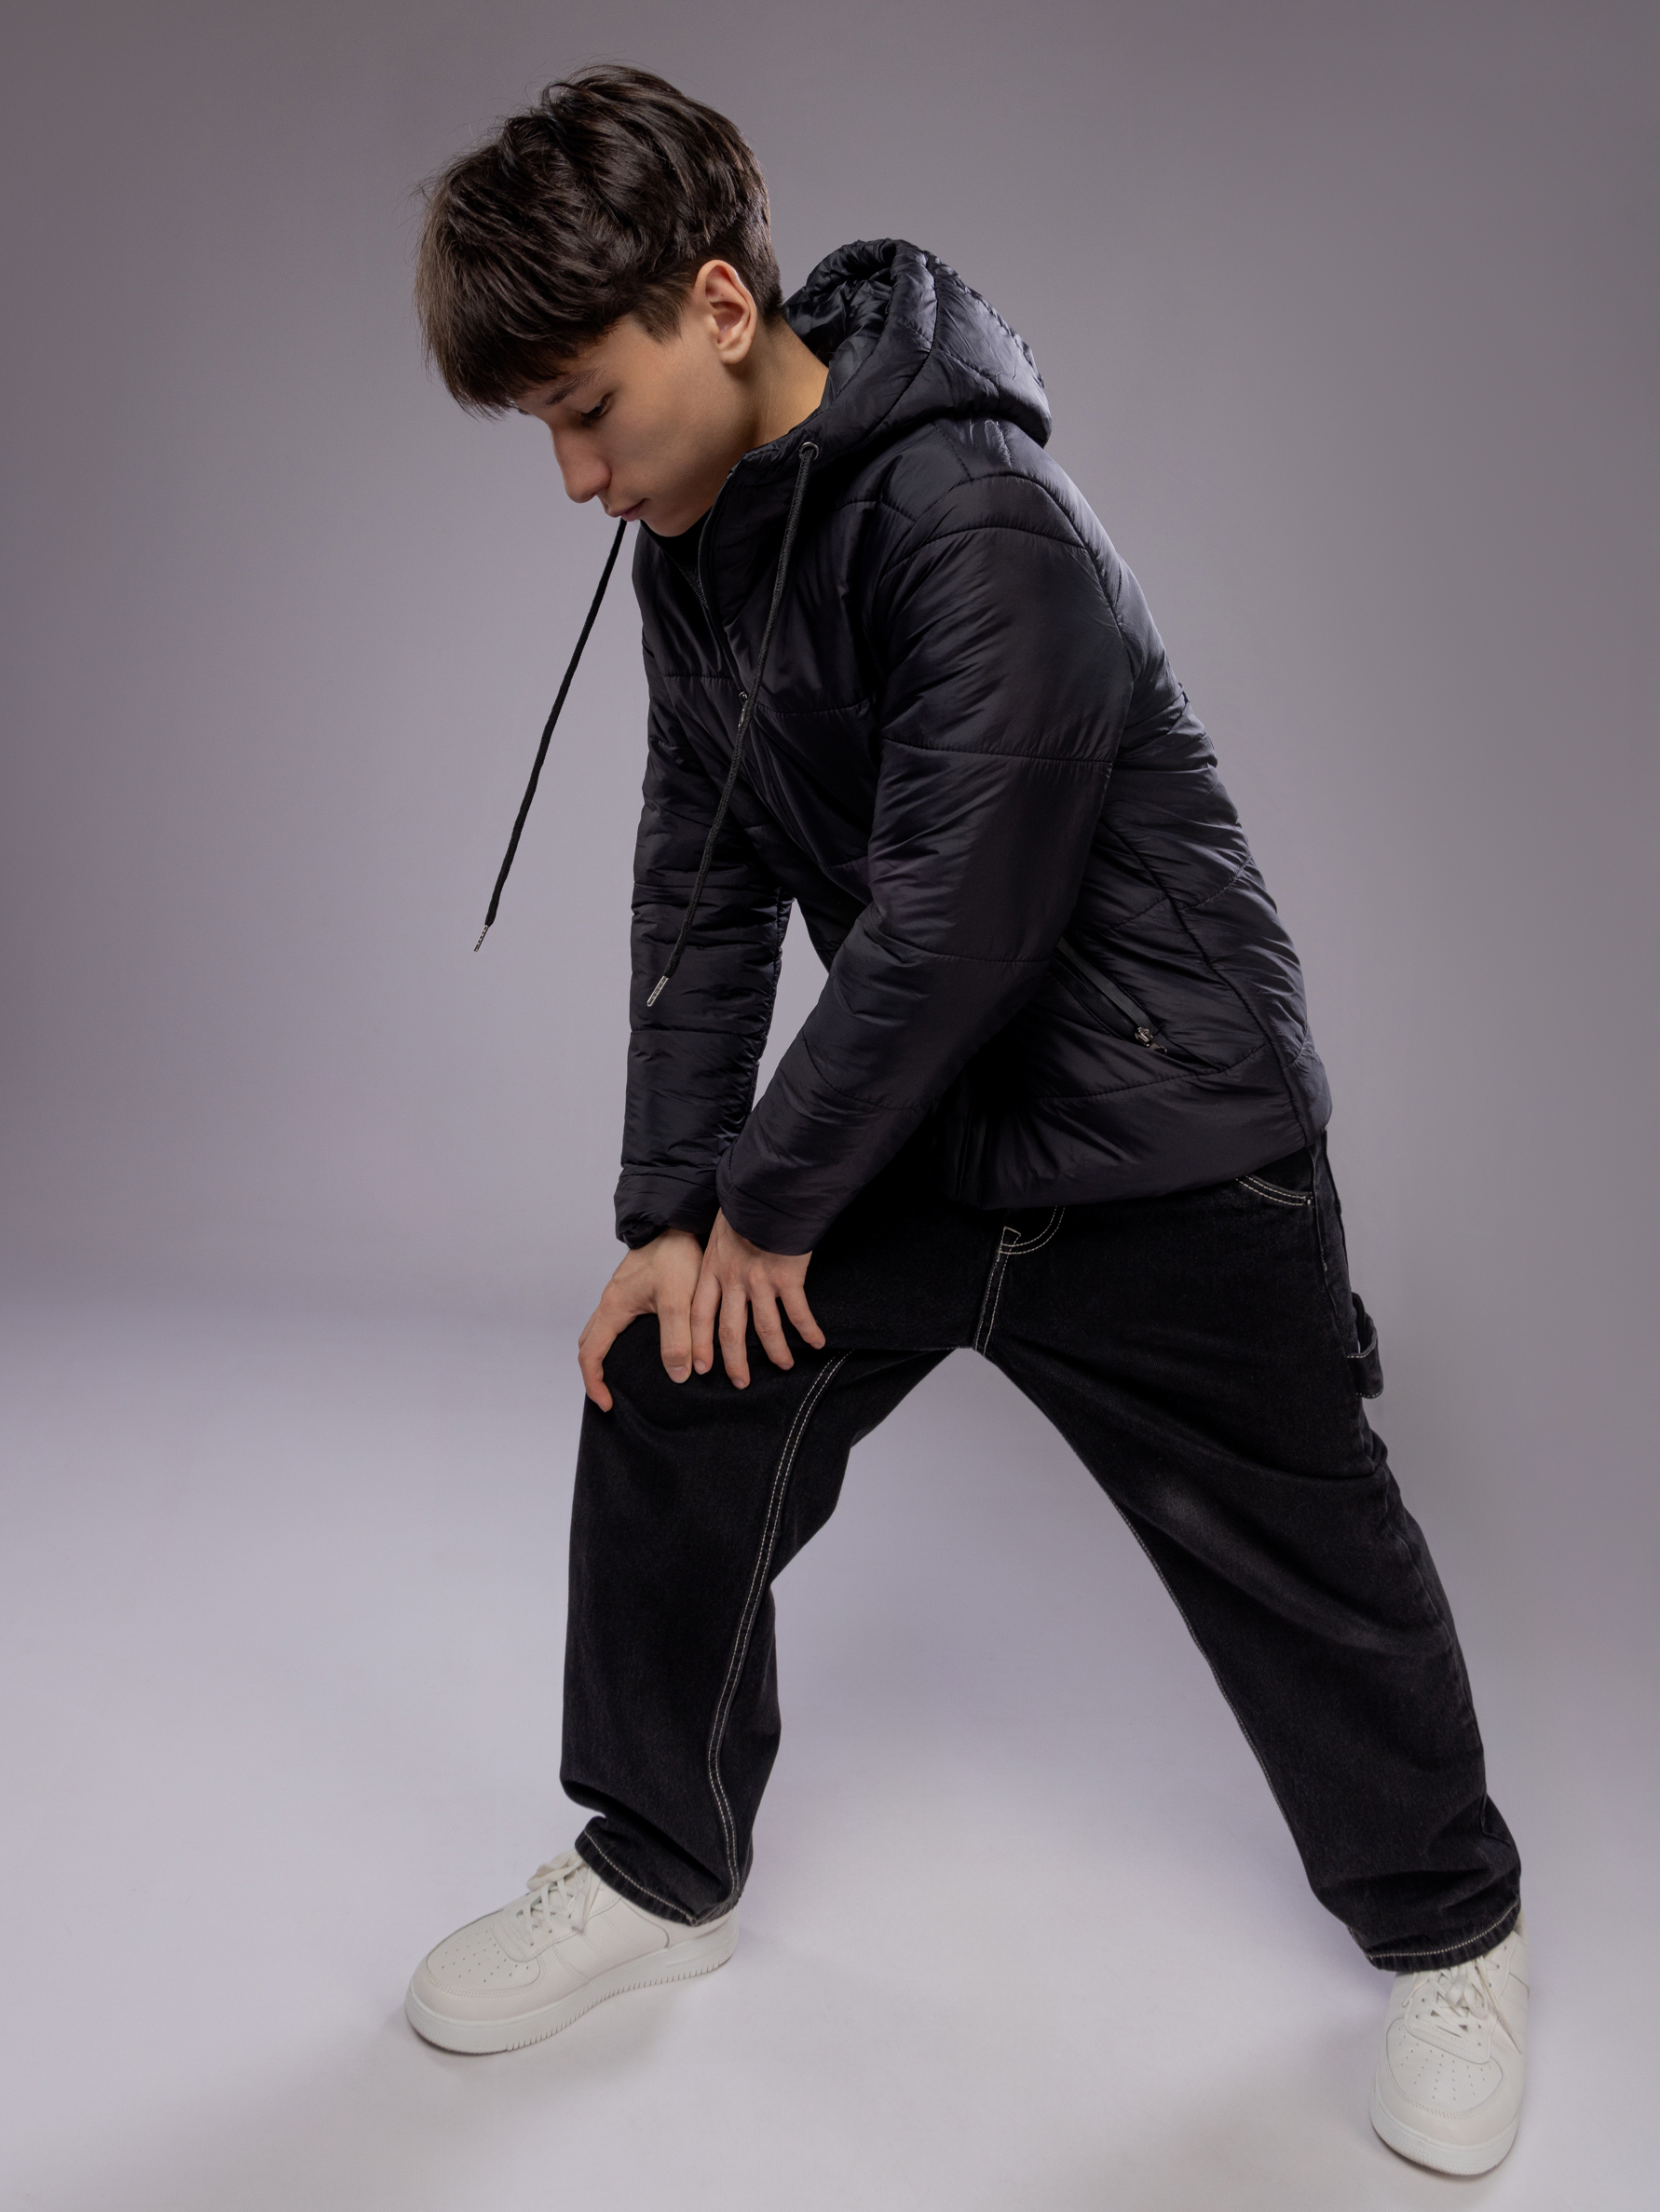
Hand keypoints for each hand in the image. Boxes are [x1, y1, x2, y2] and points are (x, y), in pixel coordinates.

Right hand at [577, 1227, 704, 1411]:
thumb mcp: (679, 1300)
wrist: (679, 1219)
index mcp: (613, 1308)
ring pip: (603, 1332)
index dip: (595, 1384)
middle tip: (614, 1395)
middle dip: (596, 1373)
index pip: (589, 1355)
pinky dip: (622, 1340)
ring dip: (608, 1356)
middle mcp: (611, 1303)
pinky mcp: (636, 1289)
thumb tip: (678, 1376)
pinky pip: (618, 1321)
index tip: (609, 1404)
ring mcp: (622, 1295)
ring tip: (630, 1376)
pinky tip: (648, 1346)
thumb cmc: (676, 1255)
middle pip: (590, 1345)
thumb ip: (678, 1339)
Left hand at [693, 1211, 824, 1388]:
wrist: (769, 1190)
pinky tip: (817, 1342)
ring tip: (784, 1365)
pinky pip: (799, 1313)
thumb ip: (718, 1253)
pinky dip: (808, 1330)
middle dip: (734, 1361)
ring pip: (765, 1329)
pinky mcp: (788, 1277)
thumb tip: (719, 1264)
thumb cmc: (745, 1203)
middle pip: (729, 1331)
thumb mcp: (718, 1229)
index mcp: (712, 1268)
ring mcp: (760, 1281)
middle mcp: (733, 1280)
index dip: (699, 1343)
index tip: (700, 1366)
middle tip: (740, 1382)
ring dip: (776, 1352)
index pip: (699, 1314)